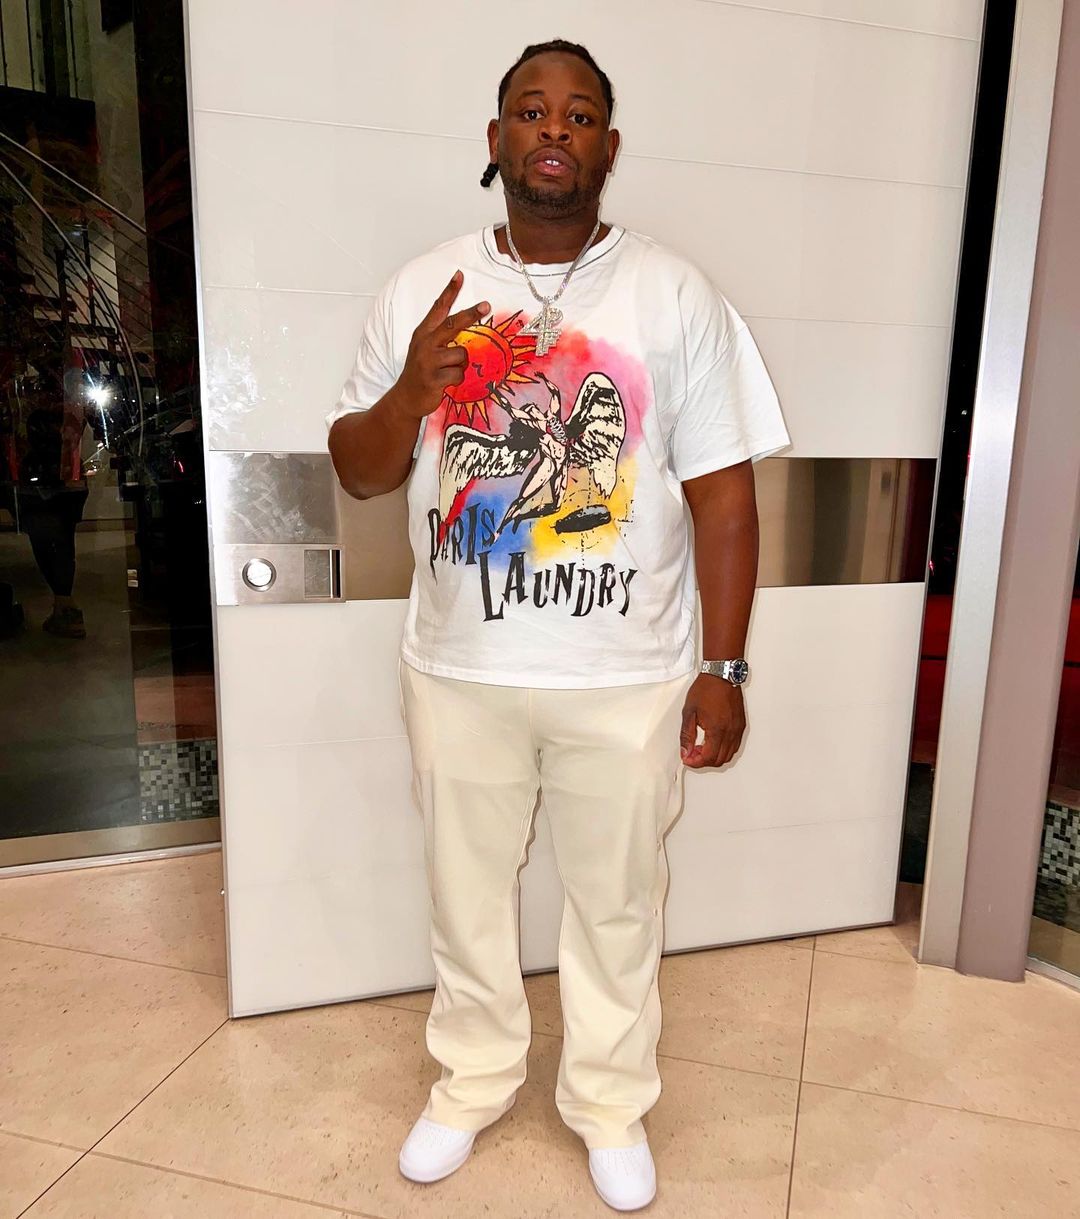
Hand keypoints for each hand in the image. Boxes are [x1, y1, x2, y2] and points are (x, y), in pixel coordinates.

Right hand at [395, 271, 489, 419]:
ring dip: (461, 365)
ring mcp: (428, 361)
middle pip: (452, 324)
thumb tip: (465, 323)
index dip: (449, 291)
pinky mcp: (433, 378)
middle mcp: (424, 343)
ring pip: (461, 355)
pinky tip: (446, 382)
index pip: (438, 308)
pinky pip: (459, 374)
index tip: (459, 275)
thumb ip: (441, 336)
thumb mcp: (425, 348)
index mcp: (423, 333)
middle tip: (486, 305)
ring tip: (449, 371)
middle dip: (470, 314)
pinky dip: (458, 379)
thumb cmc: (421, 371)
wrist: (406, 398)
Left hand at [680, 675, 745, 768]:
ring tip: (701, 747)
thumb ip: (686, 735)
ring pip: (729, 755)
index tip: (687, 759)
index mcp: (717, 730)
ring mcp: (737, 729)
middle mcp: (730, 732)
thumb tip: (685, 751)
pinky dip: (723, 749)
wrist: (721, 675)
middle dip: (704, 761)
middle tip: (692, 753)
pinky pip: (734, 746)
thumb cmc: (706, 689)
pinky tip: (713, 742)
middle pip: (719, 760)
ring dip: (714, 756)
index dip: (695, 762)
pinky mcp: (741, 725)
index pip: (708, 757)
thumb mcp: (689, 712)